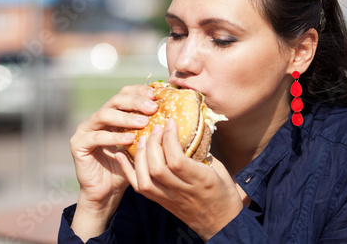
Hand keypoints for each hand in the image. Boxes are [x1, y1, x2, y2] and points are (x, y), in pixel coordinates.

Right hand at [69, 85, 157, 238]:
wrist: (107, 192)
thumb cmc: (127, 168)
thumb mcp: (141, 145)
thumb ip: (150, 129)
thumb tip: (172, 114)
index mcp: (112, 114)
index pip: (124, 94)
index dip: (138, 91)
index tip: (155, 95)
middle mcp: (97, 118)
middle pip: (115, 100)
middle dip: (135, 102)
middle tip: (152, 107)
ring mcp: (85, 129)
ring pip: (105, 114)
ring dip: (126, 117)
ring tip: (143, 123)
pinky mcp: (78, 144)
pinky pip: (97, 136)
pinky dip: (114, 136)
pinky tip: (130, 139)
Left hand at [116, 118, 243, 240]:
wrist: (221, 224)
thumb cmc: (224, 193)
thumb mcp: (220, 169)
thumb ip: (203, 151)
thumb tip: (190, 128)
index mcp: (200, 181)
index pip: (177, 160)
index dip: (169, 139)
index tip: (170, 122)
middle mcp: (182, 191)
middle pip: (157, 169)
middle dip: (152, 144)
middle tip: (156, 127)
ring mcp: (169, 199)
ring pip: (145, 180)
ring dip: (140, 156)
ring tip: (143, 139)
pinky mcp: (161, 203)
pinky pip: (140, 189)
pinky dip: (128, 171)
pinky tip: (122, 155)